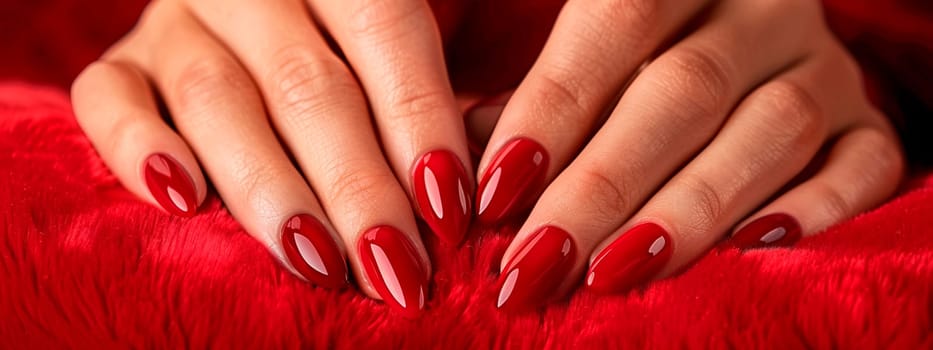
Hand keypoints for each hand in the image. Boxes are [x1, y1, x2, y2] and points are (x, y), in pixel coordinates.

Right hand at [71, 0, 472, 316]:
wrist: (258, 24)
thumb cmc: (360, 53)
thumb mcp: (423, 44)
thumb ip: (445, 97)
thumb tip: (491, 176)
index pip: (385, 28)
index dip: (419, 119)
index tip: (450, 208)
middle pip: (305, 84)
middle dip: (356, 184)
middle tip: (394, 265)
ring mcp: (176, 23)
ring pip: (215, 99)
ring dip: (269, 190)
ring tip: (317, 261)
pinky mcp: (120, 65)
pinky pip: (106, 101)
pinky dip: (138, 150)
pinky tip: (182, 202)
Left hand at [471, 0, 904, 310]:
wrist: (747, 37)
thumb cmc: (635, 57)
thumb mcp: (581, 54)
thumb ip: (532, 99)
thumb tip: (469, 175)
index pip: (613, 24)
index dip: (551, 111)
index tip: (492, 195)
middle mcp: (759, 7)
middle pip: (683, 90)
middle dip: (603, 185)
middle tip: (536, 262)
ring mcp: (820, 62)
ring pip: (771, 129)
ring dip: (690, 209)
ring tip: (618, 272)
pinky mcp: (866, 119)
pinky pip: (864, 164)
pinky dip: (815, 211)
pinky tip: (752, 252)